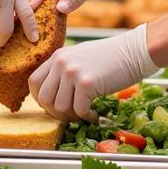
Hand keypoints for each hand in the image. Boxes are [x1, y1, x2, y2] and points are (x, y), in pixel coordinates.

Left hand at [29, 25, 157, 120]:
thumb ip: (63, 71)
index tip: (51, 105)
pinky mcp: (87, 83)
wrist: (134, 51)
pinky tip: (95, 114)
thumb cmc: (110, 57)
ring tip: (84, 112)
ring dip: (72, 115)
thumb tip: (51, 96)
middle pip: (43, 98)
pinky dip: (87, 117)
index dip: (39, 98)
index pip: (33, 82)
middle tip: (69, 114)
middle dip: (54, 112)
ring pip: (60, 107)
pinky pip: (79, 110)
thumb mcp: (80, 57)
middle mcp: (62, 63)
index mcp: (58, 56)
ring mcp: (73, 72)